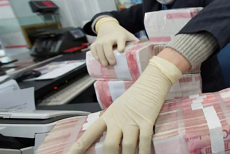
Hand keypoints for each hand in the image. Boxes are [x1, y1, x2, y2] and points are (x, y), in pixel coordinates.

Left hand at [67, 56, 181, 153]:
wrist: (150, 82)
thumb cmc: (135, 96)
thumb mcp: (118, 108)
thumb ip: (113, 123)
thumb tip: (109, 142)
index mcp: (108, 116)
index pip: (90, 134)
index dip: (79, 146)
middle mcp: (118, 120)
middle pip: (109, 145)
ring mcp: (132, 120)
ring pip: (127, 146)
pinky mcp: (147, 120)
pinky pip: (145, 140)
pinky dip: (144, 151)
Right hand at [91, 18, 137, 65]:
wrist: (108, 26)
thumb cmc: (120, 34)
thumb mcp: (128, 35)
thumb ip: (135, 42)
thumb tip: (144, 51)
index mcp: (119, 36)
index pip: (120, 40)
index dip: (120, 45)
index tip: (121, 50)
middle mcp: (109, 38)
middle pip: (107, 47)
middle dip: (109, 56)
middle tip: (112, 64)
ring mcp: (101, 40)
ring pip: (99, 49)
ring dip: (102, 58)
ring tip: (106, 65)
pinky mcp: (95, 43)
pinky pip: (93, 50)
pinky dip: (95, 55)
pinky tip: (99, 60)